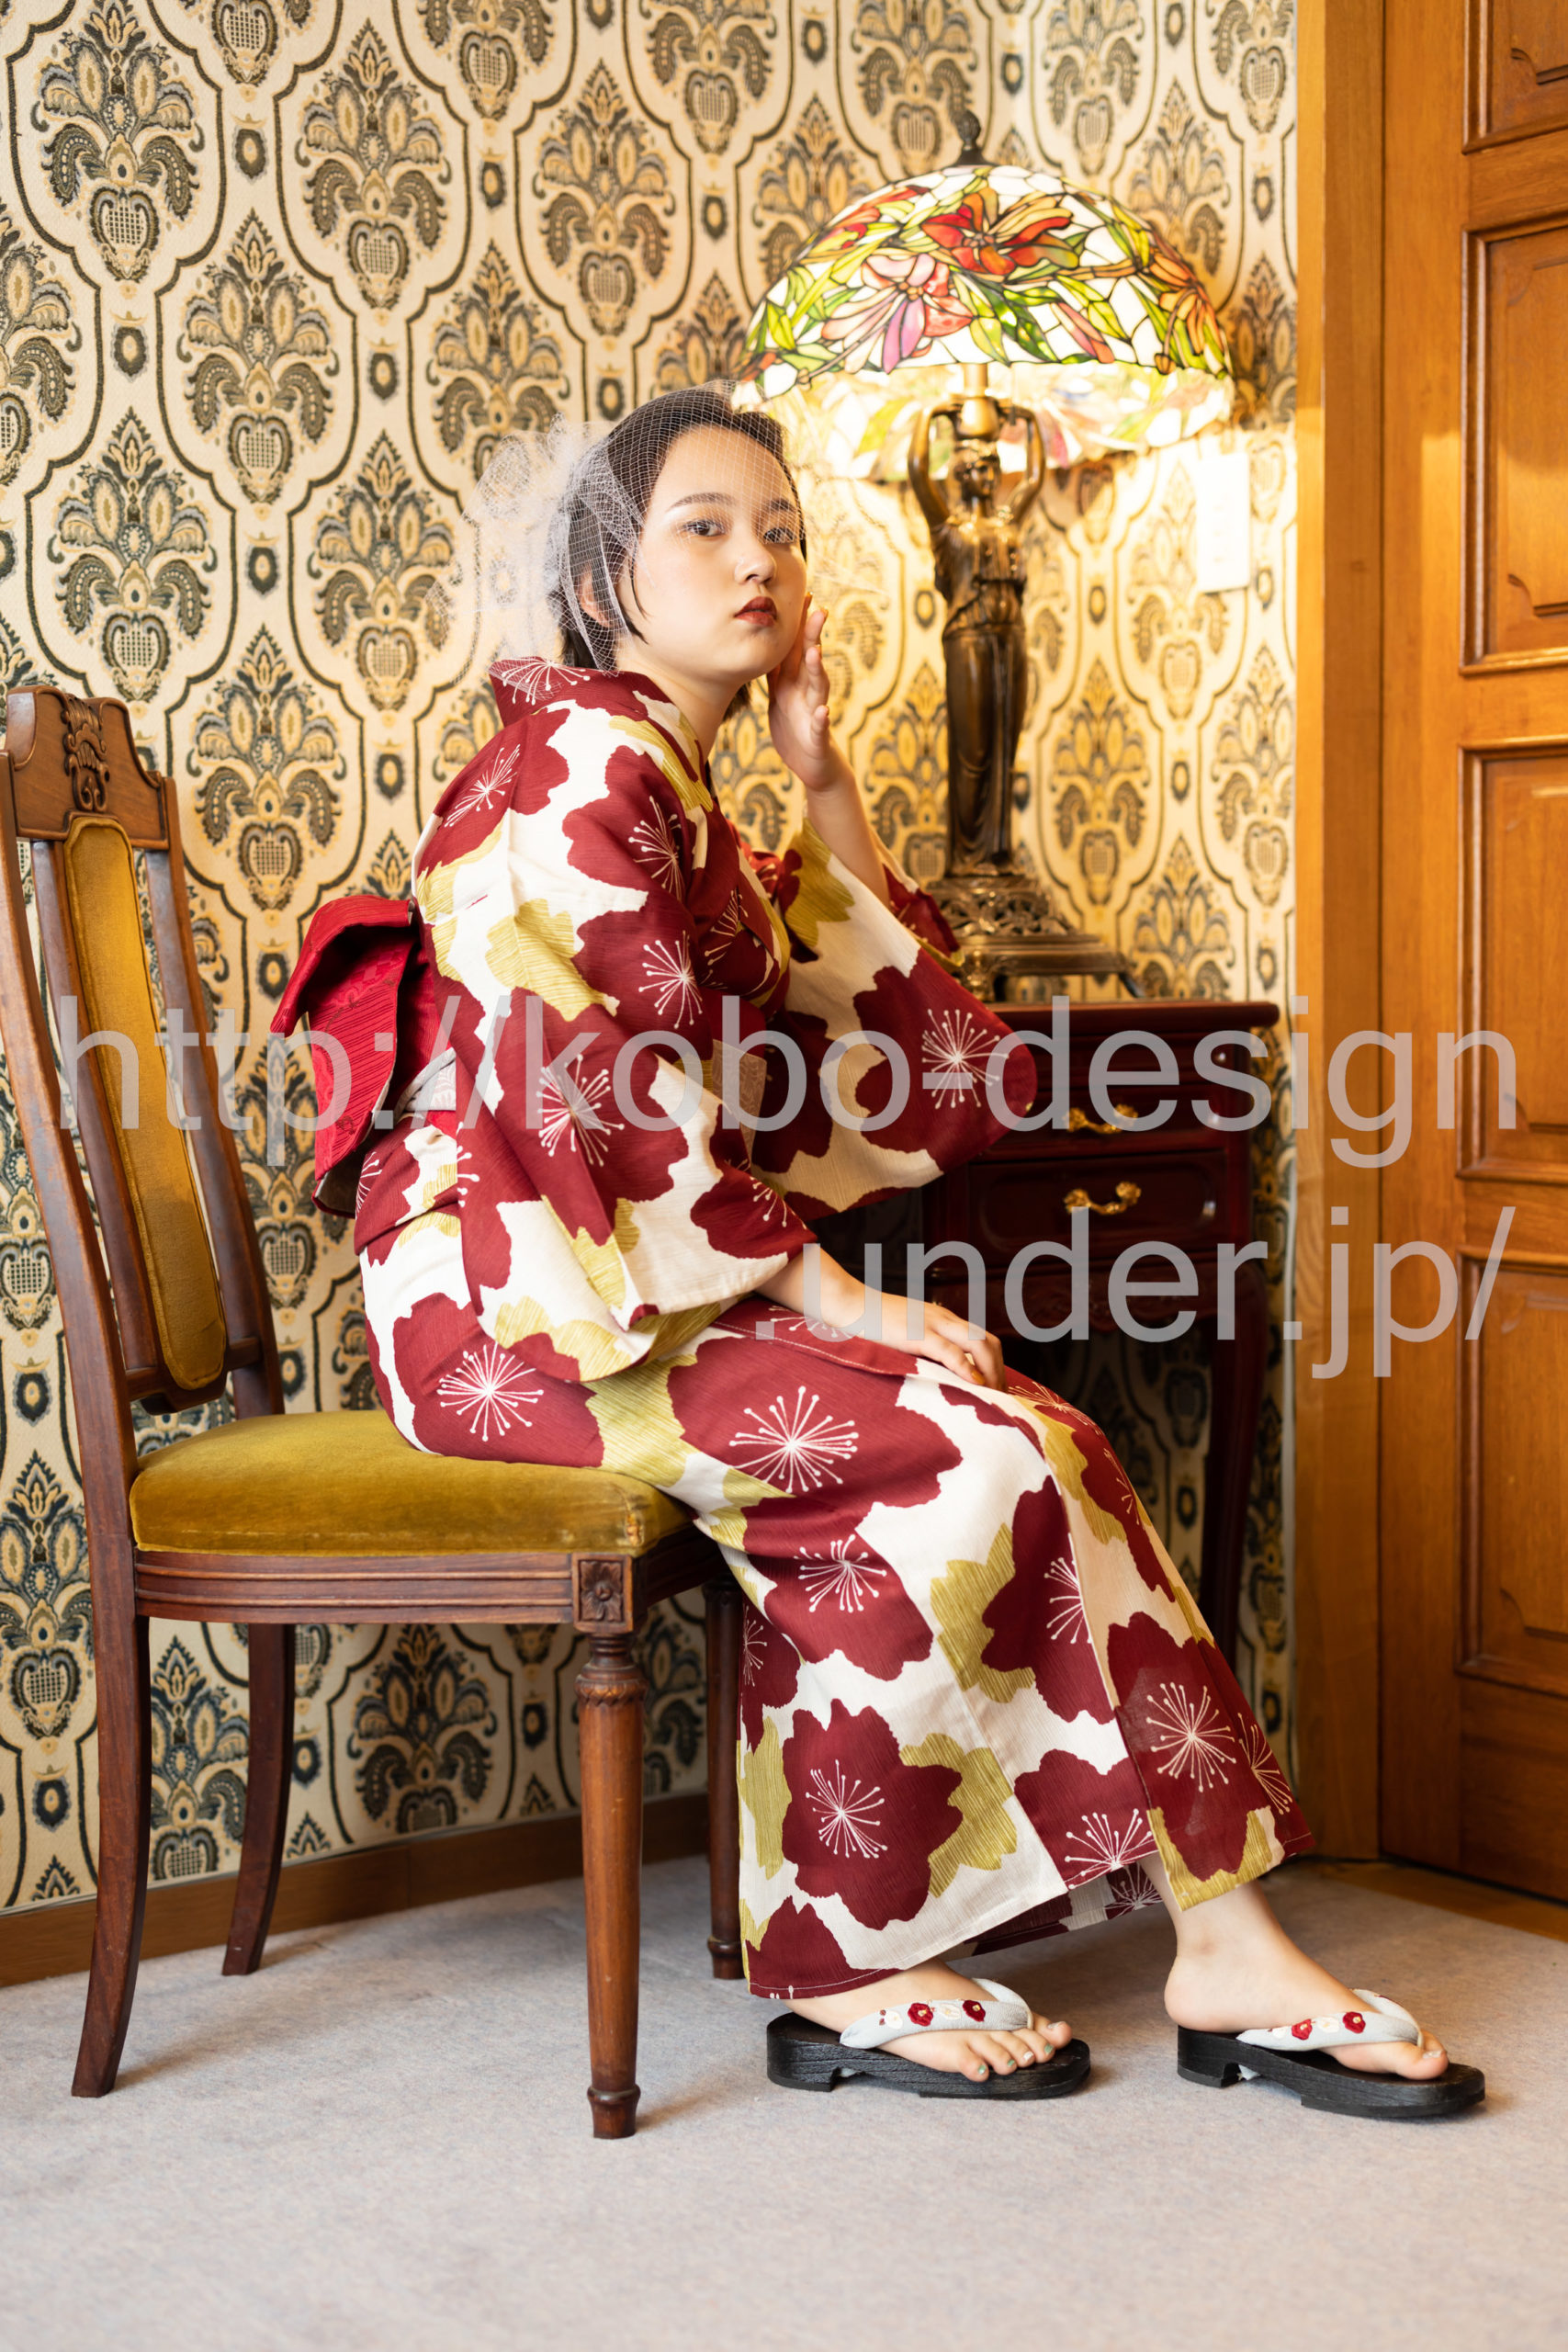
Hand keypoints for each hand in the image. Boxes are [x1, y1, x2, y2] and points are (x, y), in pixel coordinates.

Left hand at [766, 596, 846, 794]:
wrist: (812, 764)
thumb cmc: (794, 728)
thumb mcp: (779, 697)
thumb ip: (775, 673)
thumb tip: (764, 645)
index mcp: (794, 682)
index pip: (797, 648)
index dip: (800, 624)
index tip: (805, 596)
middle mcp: (807, 692)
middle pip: (810, 660)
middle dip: (814, 636)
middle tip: (819, 610)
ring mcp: (814, 712)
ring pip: (818, 688)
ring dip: (818, 670)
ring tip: (816, 652)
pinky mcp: (817, 737)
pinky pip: (820, 727)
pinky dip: (822, 719)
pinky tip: (823, 711)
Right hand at [855, 1290, 1006, 1388]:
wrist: (847, 1303)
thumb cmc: (870, 1322)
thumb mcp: (904, 1331)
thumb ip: (921, 1346)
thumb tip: (933, 1373)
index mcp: (942, 1319)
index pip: (983, 1340)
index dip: (994, 1366)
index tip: (994, 1391)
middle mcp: (944, 1319)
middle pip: (989, 1342)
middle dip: (999, 1372)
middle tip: (999, 1400)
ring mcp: (932, 1324)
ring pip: (979, 1345)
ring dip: (990, 1373)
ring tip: (991, 1397)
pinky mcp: (917, 1334)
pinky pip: (950, 1351)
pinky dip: (966, 1368)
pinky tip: (974, 1385)